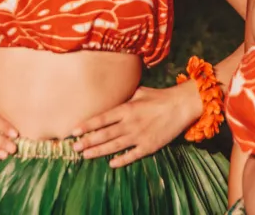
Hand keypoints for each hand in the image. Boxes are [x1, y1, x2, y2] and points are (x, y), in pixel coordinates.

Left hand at [71, 82, 201, 167]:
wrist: (180, 106)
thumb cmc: (159, 97)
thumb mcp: (139, 92)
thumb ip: (124, 98)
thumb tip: (112, 98)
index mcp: (126, 108)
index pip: (101, 118)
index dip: (87, 125)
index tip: (74, 130)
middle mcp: (130, 123)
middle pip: (104, 134)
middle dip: (88, 141)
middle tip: (74, 147)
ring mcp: (139, 136)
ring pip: (114, 146)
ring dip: (99, 151)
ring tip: (85, 155)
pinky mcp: (149, 146)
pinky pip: (132, 155)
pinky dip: (121, 160)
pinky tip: (111, 163)